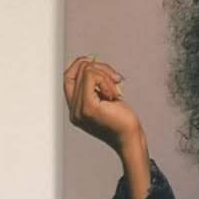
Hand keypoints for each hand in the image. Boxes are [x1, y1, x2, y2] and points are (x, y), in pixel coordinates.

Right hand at [65, 56, 151, 198]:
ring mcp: (79, 109)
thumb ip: (94, 84)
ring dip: (105, 75)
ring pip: (86, 71)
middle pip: (78, 71)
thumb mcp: (105, 97)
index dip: (79, 64)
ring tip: (116, 91)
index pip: (68, 77)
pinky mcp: (88, 107)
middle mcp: (73, 110)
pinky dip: (105, 79)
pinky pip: (91, 77)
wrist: (130, 138)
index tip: (94, 60)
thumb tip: (89, 61)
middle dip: (100, 68)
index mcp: (75, 108)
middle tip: (116, 79)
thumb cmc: (122, 119)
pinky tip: (114, 94)